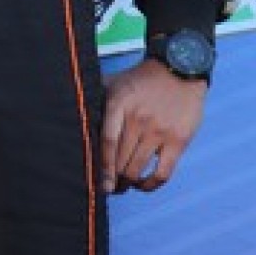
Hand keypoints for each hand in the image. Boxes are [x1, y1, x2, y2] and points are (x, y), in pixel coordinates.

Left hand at [100, 58, 207, 194]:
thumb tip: (74, 117)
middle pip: (120, 160)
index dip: (102, 167)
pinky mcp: (179, 140)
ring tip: (122, 186)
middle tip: (108, 186)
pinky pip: (163, 172)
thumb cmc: (142, 80)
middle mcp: (139, 119)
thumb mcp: (115, 83)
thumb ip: (96, 99)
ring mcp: (159, 131)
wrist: (181, 68)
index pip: (108, 142)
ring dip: (128, 183)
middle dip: (112, 178)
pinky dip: (151, 185)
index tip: (99, 185)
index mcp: (119, 104)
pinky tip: (143, 185)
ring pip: (138, 168)